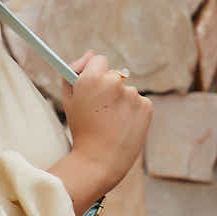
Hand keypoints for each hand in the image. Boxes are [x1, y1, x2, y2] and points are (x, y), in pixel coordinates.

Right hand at [62, 51, 151, 192]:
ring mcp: (133, 94)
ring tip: (111, 123)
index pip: (99, 60)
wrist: (99, 161)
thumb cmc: (81, 130)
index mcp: (92, 78)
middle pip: (114, 75)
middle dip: (108, 89)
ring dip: (121, 102)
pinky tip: (123, 126)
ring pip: (126, 91)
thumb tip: (91, 54)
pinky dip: (133, 112)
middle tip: (100, 111)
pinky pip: (139, 103)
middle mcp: (114, 82)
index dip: (95, 73)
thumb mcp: (69, 100)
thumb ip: (74, 71)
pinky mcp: (147, 106)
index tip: (93, 85)